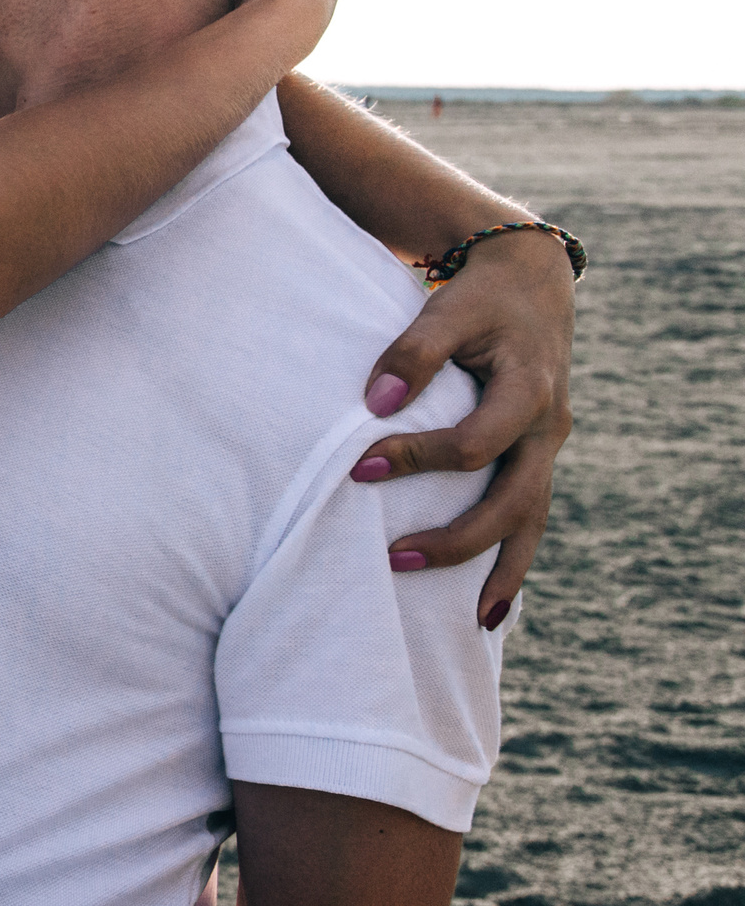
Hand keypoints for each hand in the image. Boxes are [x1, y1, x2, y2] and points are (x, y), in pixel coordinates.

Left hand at [352, 228, 576, 627]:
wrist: (532, 283)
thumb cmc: (480, 298)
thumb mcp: (448, 309)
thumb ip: (413, 352)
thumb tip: (377, 404)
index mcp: (528, 391)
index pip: (474, 444)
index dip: (416, 459)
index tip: (357, 468)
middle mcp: (547, 429)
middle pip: (516, 503)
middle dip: (460, 540)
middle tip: (393, 559)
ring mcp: (547, 448)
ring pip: (534, 522)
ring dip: (504, 572)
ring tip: (476, 623)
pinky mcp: (535, 457)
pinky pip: (530, 516)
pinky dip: (514, 557)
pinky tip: (490, 600)